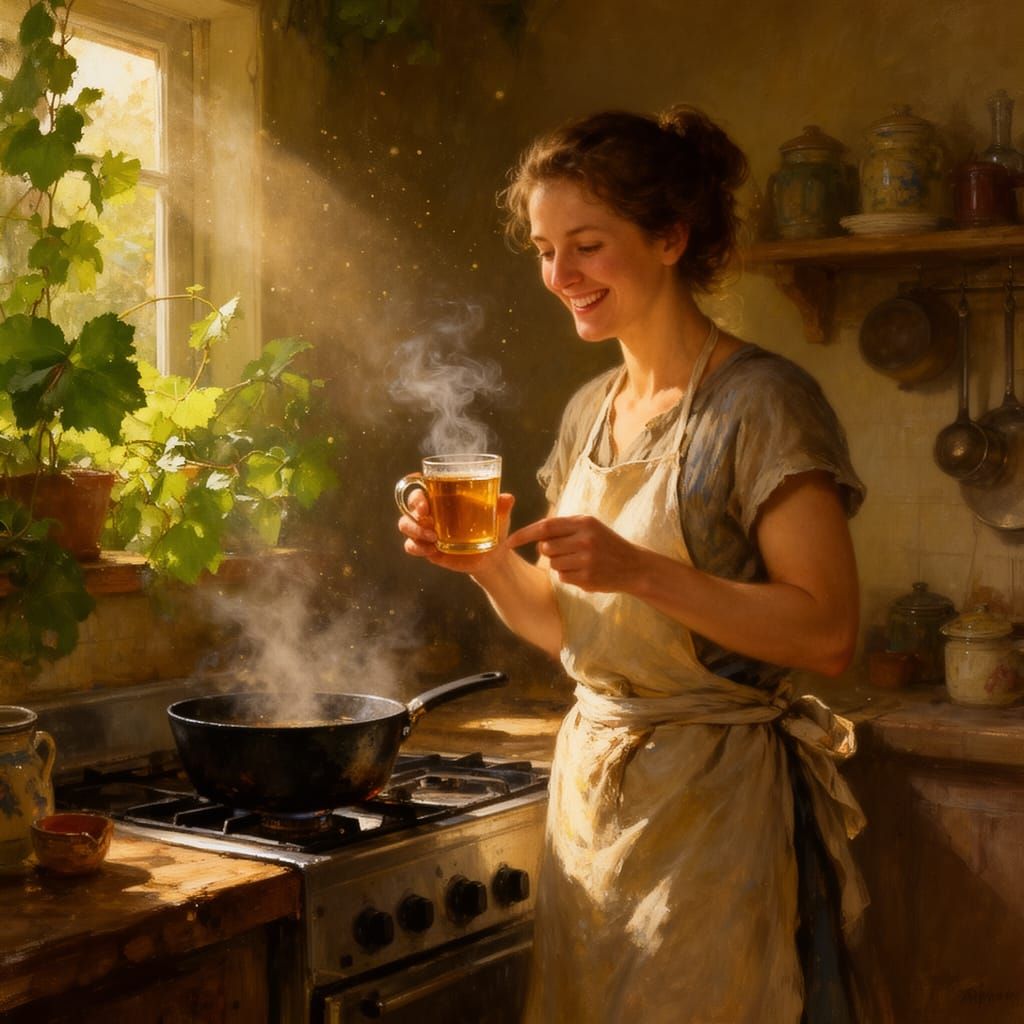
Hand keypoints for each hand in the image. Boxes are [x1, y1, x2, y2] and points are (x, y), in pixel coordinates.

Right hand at [397, 489, 516, 574]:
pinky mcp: (427, 549)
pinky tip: (432, 550)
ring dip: (414, 530)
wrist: (493, 557)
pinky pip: (411, 546)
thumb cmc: (493, 528)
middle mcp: (431, 512)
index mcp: (444, 498)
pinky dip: (417, 548)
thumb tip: (507, 498)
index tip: (423, 494)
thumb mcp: (499, 517)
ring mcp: (426, 531)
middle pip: (409, 505)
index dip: (415, 486)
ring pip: (405, 525)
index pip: (421, 486)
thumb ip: (501, 507)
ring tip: (433, 538)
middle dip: (414, 509)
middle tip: (427, 516)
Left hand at [506, 514, 642, 591]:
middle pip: (546, 547)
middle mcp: (584, 539)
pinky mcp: (587, 577)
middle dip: (550, 551)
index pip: (545, 526)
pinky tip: (585, 572)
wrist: (634, 566)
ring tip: (580, 561)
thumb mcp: (590, 527)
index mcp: (583, 522)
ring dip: (560, 564)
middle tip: (567, 552)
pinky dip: (568, 576)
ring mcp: (586, 559)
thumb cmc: (606, 544)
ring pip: (553, 564)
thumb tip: (534, 536)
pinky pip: (562, 577)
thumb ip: (564, 528)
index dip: (524, 534)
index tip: (508, 541)